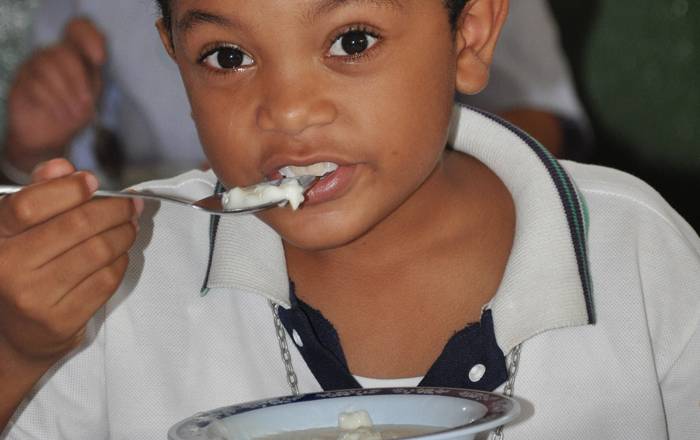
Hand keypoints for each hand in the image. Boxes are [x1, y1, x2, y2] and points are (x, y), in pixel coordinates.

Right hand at [0, 159, 140, 363]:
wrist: (15, 333)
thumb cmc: (22, 268)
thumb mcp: (18, 229)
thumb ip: (39, 193)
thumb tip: (64, 167)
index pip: (29, 204)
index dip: (67, 189)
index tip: (92, 181)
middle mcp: (7, 268)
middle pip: (75, 226)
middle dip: (113, 210)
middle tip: (130, 206)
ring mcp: (33, 298)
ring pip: (97, 252)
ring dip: (123, 234)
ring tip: (130, 227)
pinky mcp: (61, 320)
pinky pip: (106, 280)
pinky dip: (120, 262)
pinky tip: (118, 255)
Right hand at [3, 18, 106, 172]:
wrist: (49, 137)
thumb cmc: (73, 113)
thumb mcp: (91, 94)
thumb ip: (94, 76)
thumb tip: (98, 60)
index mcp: (74, 54)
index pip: (79, 29)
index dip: (89, 38)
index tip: (101, 60)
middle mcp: (52, 54)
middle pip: (64, 54)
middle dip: (79, 81)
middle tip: (86, 104)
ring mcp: (33, 66)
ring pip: (48, 67)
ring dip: (66, 94)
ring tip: (75, 114)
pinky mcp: (20, 81)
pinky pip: (35, 84)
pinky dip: (52, 102)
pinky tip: (61, 115)